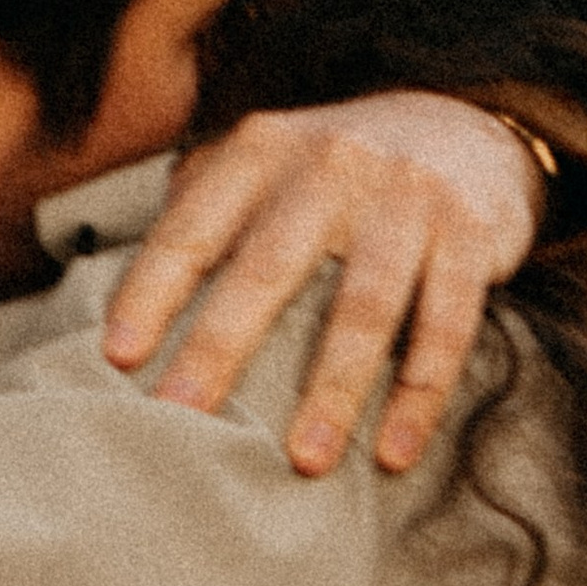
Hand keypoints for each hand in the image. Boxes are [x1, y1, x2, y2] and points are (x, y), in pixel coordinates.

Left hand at [101, 93, 541, 476]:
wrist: (465, 123)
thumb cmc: (335, 171)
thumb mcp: (266, 162)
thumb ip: (200, 209)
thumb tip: (120, 298)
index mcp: (263, 151)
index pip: (194, 227)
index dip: (151, 291)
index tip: (116, 358)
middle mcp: (330, 166)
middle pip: (269, 266)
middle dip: (222, 346)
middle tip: (182, 417)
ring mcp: (404, 199)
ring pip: (363, 305)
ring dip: (333, 390)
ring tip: (306, 462)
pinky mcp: (469, 235)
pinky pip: (446, 326)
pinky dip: (420, 396)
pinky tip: (396, 455)